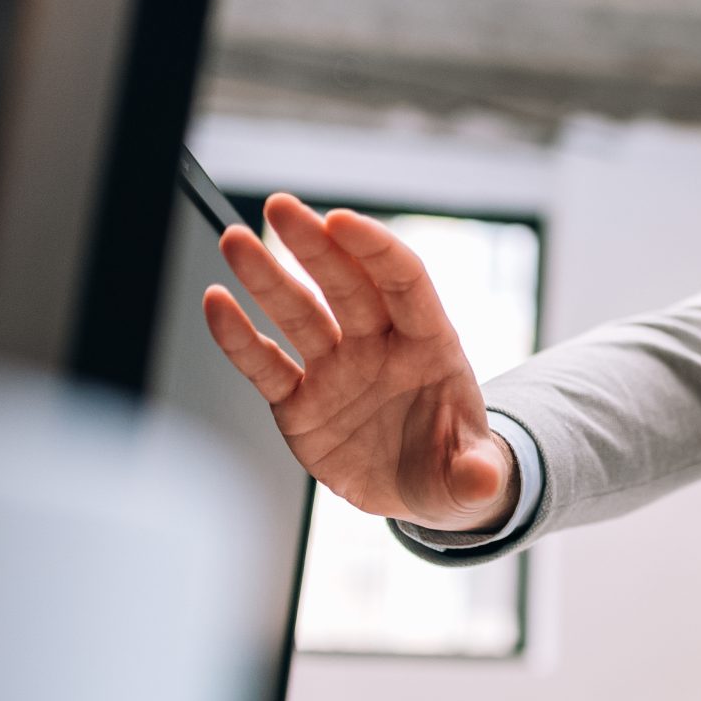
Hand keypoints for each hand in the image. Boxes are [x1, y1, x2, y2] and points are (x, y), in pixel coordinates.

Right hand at [200, 194, 514, 530]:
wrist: (421, 494)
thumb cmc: (453, 468)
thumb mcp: (472, 479)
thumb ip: (475, 475)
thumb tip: (484, 482)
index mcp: (430, 346)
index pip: (404, 283)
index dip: (375, 250)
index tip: (342, 221)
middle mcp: (378, 347)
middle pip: (345, 285)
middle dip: (314, 244)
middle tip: (280, 207)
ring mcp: (336, 371)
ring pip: (299, 315)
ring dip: (266, 277)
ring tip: (235, 239)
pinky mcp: (300, 403)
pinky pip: (266, 366)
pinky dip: (239, 338)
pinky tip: (216, 303)